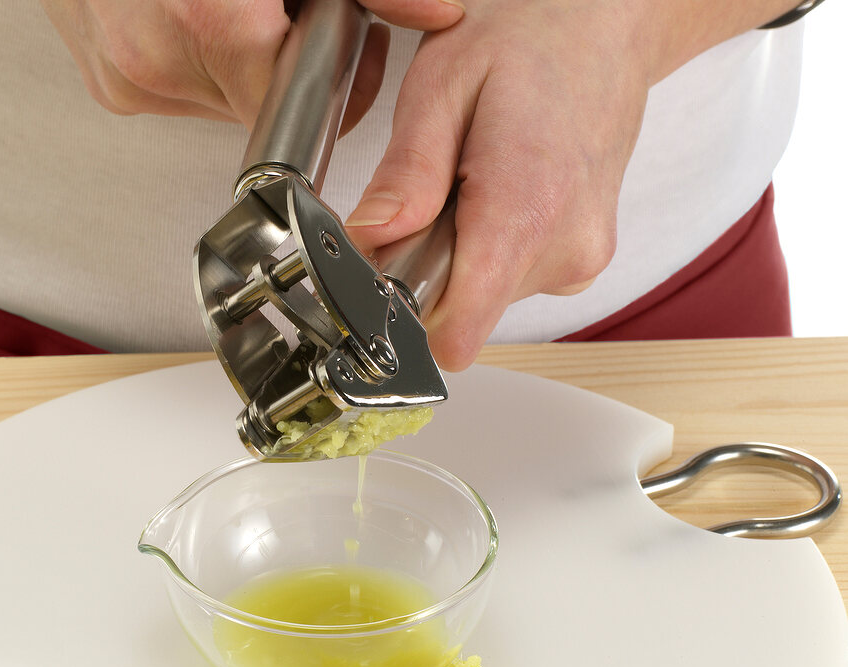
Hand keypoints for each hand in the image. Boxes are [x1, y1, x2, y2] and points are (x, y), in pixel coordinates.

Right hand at [40, 0, 461, 130]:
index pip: (298, 103)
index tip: (340, 44)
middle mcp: (156, 61)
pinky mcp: (110, 85)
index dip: (332, 75)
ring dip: (244, 62)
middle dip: (288, 62)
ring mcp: (126, 79)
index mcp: (207, 23)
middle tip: (288, 8)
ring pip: (224, 102)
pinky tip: (193, 11)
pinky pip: (181, 92)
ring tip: (237, 3)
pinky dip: (200, 59)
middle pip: (264, 104)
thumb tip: (438, 12)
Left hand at [345, 0, 662, 370]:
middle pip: (459, 311)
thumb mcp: (442, 86)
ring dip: (459, 256)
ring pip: (482, 298)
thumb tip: (367, 238)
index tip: (386, 273)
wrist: (608, 31)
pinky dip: (489, 250)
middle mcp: (564, 250)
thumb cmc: (530, 42)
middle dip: (426, 267)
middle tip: (436, 193)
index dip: (405, 312)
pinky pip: (510, 281)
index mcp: (526, 210)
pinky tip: (499, 194)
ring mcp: (580, 262)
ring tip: (475, 182)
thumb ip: (406, 173)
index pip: (458, 328)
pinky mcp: (583, 263)